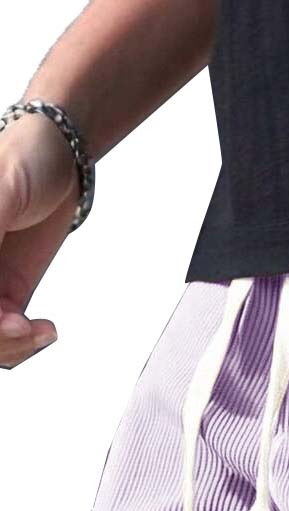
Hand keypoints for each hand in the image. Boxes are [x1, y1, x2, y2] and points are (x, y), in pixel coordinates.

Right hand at [0, 112, 79, 368]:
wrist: (57, 159)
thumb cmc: (21, 159)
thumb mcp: (1, 192)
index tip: (3, 316)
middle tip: (20, 327)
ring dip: (8, 348)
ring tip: (37, 331)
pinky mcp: (4, 296)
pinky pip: (4, 337)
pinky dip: (21, 344)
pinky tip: (43, 330)